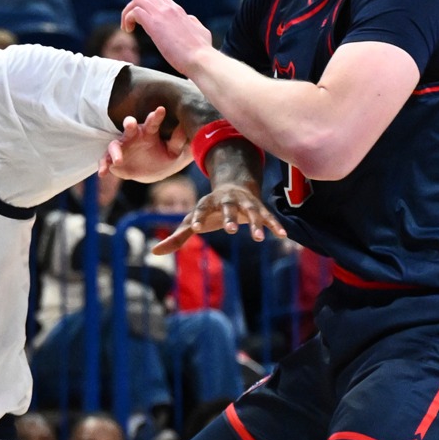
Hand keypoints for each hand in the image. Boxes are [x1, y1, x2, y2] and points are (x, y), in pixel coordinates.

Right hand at [98, 109, 187, 181]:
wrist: (151, 170)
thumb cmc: (163, 156)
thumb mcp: (173, 151)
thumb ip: (177, 141)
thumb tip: (186, 127)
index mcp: (149, 132)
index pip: (153, 122)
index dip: (156, 116)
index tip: (161, 110)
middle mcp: (133, 136)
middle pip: (129, 127)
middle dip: (129, 124)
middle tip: (130, 122)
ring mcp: (122, 147)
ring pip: (114, 146)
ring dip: (115, 152)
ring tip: (118, 160)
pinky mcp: (113, 159)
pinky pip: (106, 160)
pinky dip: (103, 166)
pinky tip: (102, 173)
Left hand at [122, 0, 216, 74]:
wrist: (200, 59)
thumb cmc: (201, 51)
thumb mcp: (200, 31)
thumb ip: (193, 23)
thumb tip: (189, 19)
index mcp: (178, 11)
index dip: (147, 7)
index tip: (143, 22)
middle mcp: (169, 9)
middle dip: (134, 8)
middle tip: (132, 25)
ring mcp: (162, 15)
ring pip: (138, 0)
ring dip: (128, 12)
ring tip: (128, 28)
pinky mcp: (154, 24)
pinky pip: (135, 12)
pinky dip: (127, 19)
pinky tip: (129, 31)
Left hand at [151, 182, 287, 253]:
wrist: (235, 188)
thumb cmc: (209, 209)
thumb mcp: (193, 220)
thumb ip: (177, 237)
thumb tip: (155, 251)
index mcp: (208, 202)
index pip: (201, 208)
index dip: (197, 217)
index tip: (194, 227)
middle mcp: (227, 200)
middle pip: (227, 208)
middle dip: (229, 217)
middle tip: (230, 230)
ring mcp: (244, 203)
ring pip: (250, 213)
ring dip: (255, 224)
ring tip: (258, 239)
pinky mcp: (259, 208)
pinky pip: (268, 217)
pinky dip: (275, 225)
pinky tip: (283, 236)